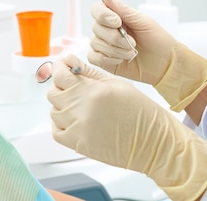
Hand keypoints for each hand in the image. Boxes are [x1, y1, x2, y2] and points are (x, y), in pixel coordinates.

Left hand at [47, 55, 206, 200]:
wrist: (153, 142)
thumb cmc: (140, 111)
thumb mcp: (116, 84)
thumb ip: (89, 72)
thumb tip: (70, 61)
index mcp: (94, 91)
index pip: (61, 75)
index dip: (58, 67)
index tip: (61, 66)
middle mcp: (83, 109)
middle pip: (53, 93)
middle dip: (60, 86)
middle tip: (70, 85)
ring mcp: (79, 129)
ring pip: (54, 111)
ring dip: (61, 105)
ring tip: (77, 104)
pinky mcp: (79, 144)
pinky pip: (57, 131)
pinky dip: (60, 124)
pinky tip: (72, 119)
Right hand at [88, 0, 206, 111]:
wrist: (165, 63)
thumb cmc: (157, 40)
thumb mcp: (142, 21)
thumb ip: (122, 9)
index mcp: (116, 17)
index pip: (97, 10)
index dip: (103, 15)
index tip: (117, 22)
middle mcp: (108, 29)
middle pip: (96, 28)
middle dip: (115, 37)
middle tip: (132, 42)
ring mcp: (105, 45)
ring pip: (96, 43)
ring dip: (116, 49)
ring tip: (131, 53)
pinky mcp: (104, 60)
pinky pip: (95, 57)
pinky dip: (108, 59)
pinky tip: (121, 59)